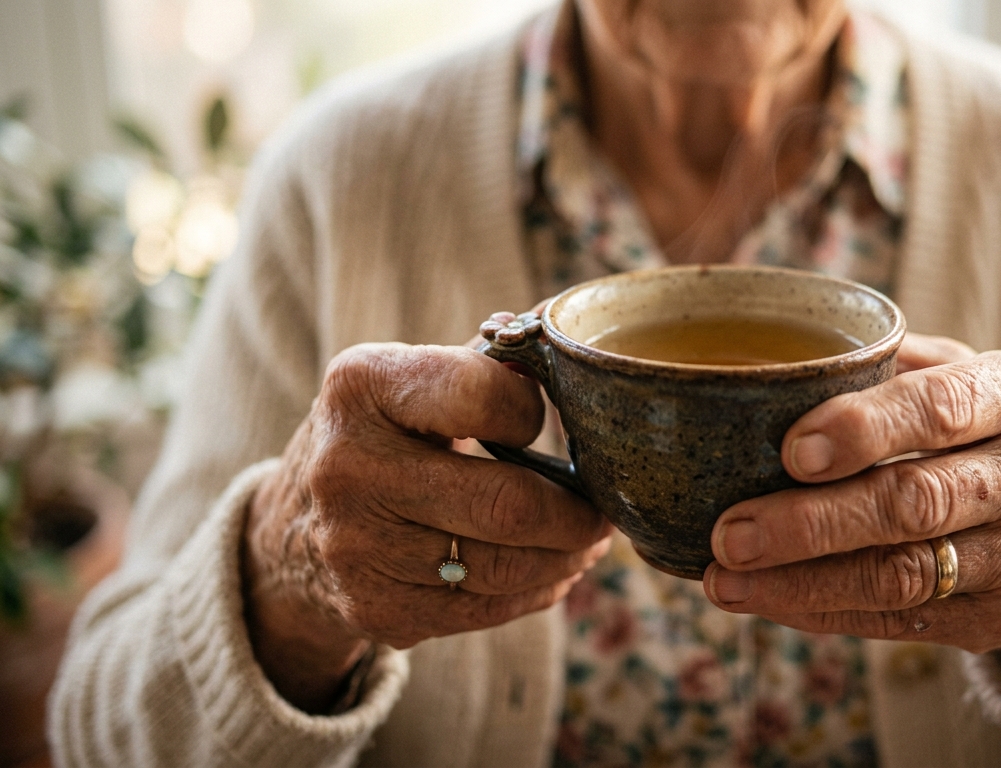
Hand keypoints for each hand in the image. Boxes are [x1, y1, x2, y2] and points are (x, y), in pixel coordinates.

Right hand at [243, 344, 610, 712]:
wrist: (291, 530)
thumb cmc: (378, 436)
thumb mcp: (402, 381)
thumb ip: (482, 366)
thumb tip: (569, 356)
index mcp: (361, 387)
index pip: (483, 395)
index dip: (533, 412)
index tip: (547, 423)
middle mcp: (350, 469)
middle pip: (507, 503)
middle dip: (577, 511)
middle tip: (605, 506)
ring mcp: (360, 548)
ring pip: (507, 565)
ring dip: (567, 554)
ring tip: (588, 537)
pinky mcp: (379, 609)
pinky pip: (489, 608)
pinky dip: (538, 589)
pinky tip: (554, 569)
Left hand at [703, 335, 1000, 704]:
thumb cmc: (990, 429)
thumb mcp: (966, 374)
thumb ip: (889, 365)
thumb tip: (769, 372)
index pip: (942, 409)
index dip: (865, 430)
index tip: (791, 450)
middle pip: (914, 504)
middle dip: (812, 522)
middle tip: (730, 531)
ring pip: (902, 577)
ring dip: (802, 582)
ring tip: (724, 577)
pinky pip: (900, 622)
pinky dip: (824, 612)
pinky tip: (767, 600)